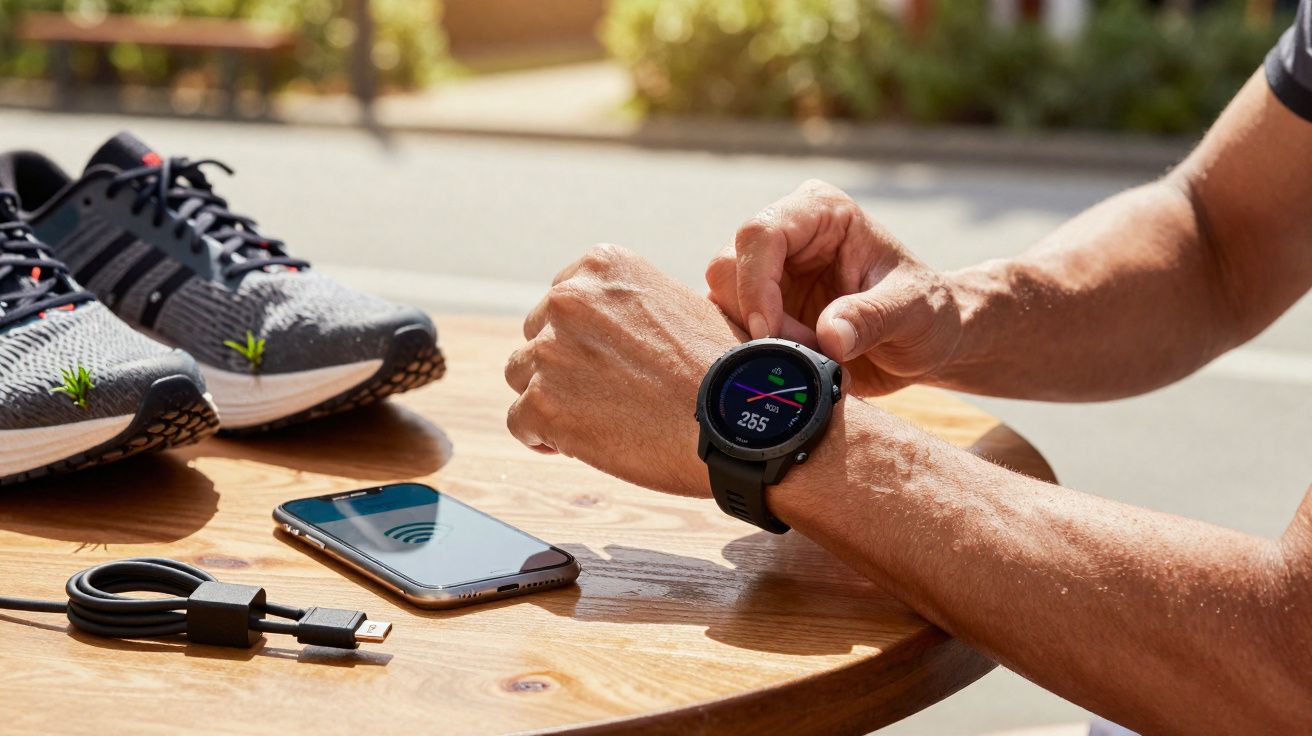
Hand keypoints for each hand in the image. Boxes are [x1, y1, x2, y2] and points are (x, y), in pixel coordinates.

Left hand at [505, 244, 742, 497]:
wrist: (734, 423)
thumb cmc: (722, 370)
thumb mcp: (683, 303)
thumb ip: (635, 304)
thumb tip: (615, 324)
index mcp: (602, 265)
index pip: (563, 299)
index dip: (581, 334)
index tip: (602, 358)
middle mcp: (568, 299)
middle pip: (537, 334)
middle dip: (562, 363)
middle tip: (602, 394)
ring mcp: (550, 352)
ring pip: (523, 376)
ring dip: (550, 397)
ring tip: (595, 420)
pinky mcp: (541, 405)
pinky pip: (520, 421)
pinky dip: (542, 436)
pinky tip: (576, 444)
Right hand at [706, 179, 962, 394]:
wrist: (926, 343)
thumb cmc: (928, 314)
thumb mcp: (914, 313)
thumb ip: (872, 318)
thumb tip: (829, 335)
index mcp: (821, 212)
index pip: (761, 234)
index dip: (756, 283)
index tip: (771, 331)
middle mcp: (787, 235)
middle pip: (727, 267)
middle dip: (757, 318)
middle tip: (804, 354)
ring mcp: (768, 273)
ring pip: (721, 302)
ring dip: (756, 341)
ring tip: (812, 361)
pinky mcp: (760, 309)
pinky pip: (730, 330)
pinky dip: (754, 355)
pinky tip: (796, 368)